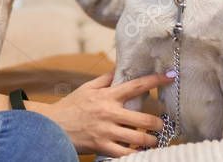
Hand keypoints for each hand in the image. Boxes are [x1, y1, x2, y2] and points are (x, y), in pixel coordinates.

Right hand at [28, 72, 172, 157]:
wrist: (52, 125)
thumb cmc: (70, 106)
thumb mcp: (86, 88)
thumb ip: (105, 79)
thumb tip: (119, 68)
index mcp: (107, 96)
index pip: (136, 85)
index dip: (155, 80)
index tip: (170, 76)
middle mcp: (110, 112)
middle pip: (145, 118)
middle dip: (158, 123)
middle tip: (161, 125)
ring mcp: (107, 131)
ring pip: (140, 138)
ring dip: (151, 140)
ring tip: (153, 140)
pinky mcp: (103, 146)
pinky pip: (127, 153)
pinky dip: (137, 152)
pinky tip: (140, 151)